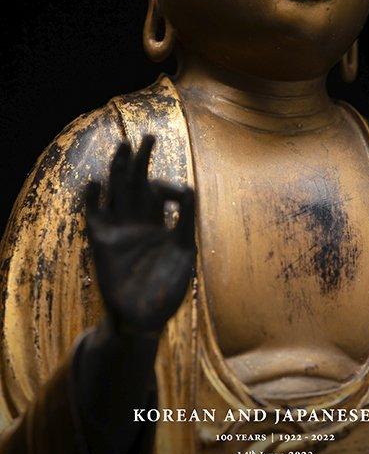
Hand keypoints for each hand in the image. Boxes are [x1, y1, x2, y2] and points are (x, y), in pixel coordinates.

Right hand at [85, 135, 194, 337]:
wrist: (145, 316)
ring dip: (119, 170)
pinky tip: (95, 183)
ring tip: (123, 146)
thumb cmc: (168, 287)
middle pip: (137, 183)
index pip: (160, 192)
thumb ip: (186, 221)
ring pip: (117, 192)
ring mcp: (119, 230)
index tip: (177, 192)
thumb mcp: (184, 250)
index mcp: (159, 223)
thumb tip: (189, 189)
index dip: (168, 185)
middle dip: (142, 161)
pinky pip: (95, 216)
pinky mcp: (102, 242)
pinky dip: (93, 200)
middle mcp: (137, 222)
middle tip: (148, 136)